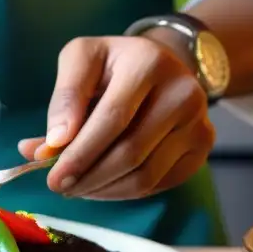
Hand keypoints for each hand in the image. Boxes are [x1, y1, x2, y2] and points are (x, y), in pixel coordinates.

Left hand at [18, 36, 214, 199]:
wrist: (160, 64)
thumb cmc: (113, 64)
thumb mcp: (82, 59)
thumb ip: (64, 98)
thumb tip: (50, 144)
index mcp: (149, 63)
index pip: (112, 119)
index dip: (80, 153)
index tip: (52, 177)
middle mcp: (182, 92)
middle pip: (130, 152)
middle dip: (89, 177)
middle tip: (60, 187)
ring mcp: (198, 122)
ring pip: (145, 176)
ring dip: (104, 190)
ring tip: (77, 186)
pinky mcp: (203, 146)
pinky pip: (159, 183)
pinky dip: (125, 192)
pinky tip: (103, 184)